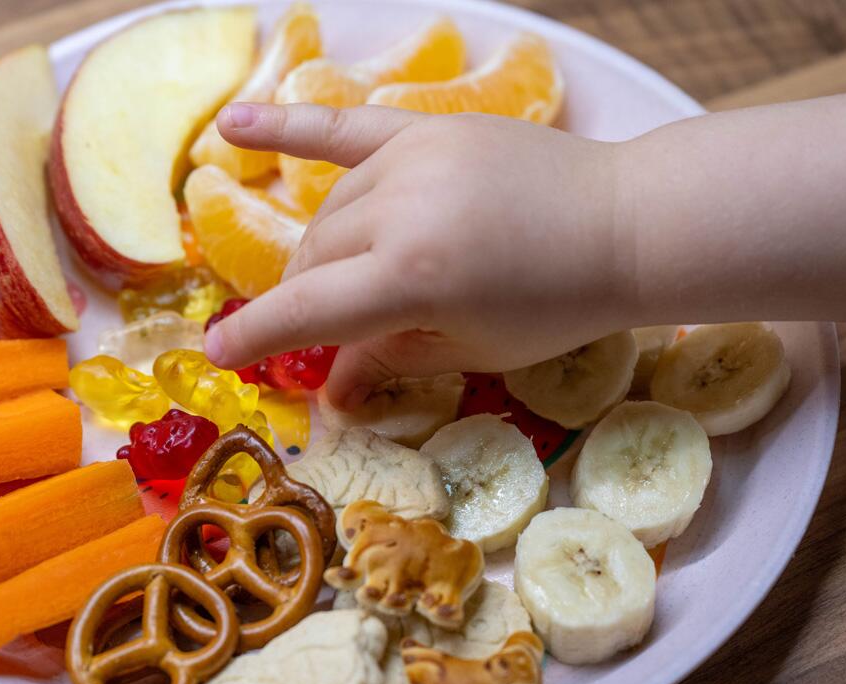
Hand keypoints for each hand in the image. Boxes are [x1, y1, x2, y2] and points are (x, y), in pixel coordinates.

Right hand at [202, 102, 632, 407]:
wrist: (627, 222)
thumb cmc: (557, 304)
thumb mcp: (472, 349)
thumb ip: (389, 360)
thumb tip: (330, 394)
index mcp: (413, 276)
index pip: (310, 311)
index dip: (260, 338)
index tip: (218, 356)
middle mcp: (400, 210)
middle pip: (316, 260)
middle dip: (312, 301)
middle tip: (333, 331)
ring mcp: (411, 160)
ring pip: (330, 213)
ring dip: (326, 253)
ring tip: (351, 279)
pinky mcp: (427, 130)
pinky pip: (343, 127)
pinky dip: (285, 127)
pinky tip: (229, 128)